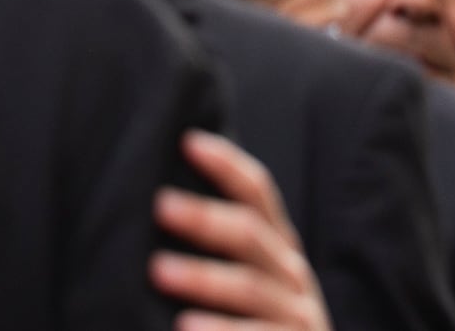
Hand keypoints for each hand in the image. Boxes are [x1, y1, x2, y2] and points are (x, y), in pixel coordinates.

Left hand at [151, 129, 329, 330]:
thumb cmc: (260, 322)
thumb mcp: (251, 278)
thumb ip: (221, 244)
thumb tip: (157, 203)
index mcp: (277, 246)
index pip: (257, 193)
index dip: (228, 164)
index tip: (188, 141)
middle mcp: (291, 273)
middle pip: (250, 233)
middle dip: (205, 217)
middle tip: (161, 205)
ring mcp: (297, 313)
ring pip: (250, 287)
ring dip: (204, 276)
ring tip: (159, 270)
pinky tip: (184, 325)